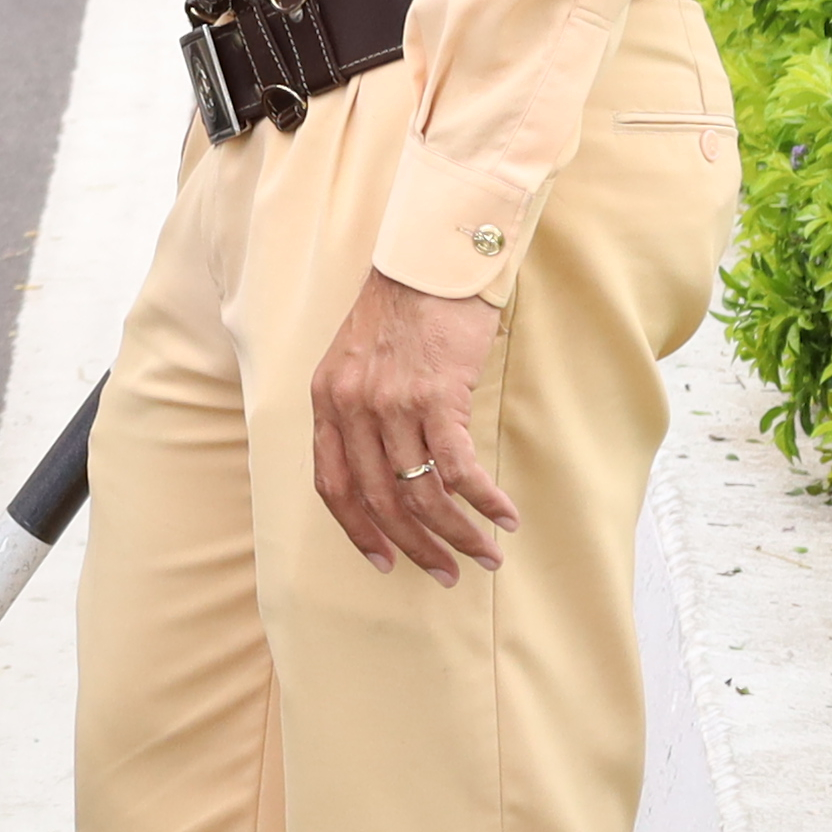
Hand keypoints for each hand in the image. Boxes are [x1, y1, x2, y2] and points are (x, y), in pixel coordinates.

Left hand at [309, 270, 513, 577]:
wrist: (431, 258)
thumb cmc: (401, 308)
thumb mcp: (355, 360)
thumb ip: (359, 411)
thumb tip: (388, 473)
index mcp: (326, 401)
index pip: (332, 486)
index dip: (358, 532)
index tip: (384, 563)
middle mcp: (352, 407)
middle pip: (380, 501)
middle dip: (417, 547)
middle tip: (447, 573)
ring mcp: (393, 404)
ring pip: (422, 494)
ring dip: (459, 534)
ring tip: (486, 555)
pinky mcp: (437, 396)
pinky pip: (460, 470)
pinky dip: (484, 502)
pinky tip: (505, 517)